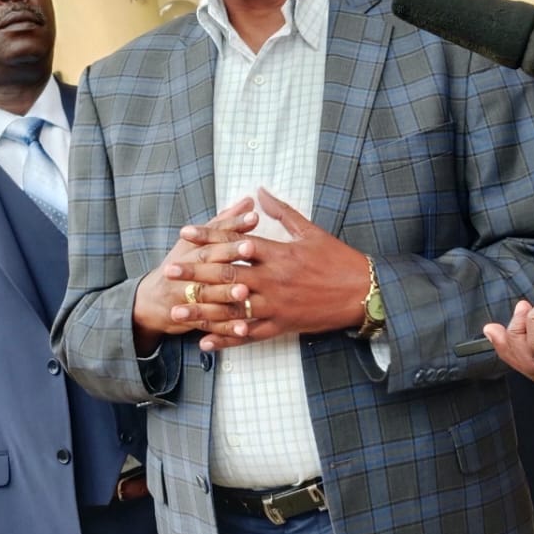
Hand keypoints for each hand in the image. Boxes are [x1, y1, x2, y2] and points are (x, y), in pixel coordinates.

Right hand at [132, 198, 260, 352]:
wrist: (151, 301)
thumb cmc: (182, 266)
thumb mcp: (198, 241)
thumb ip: (226, 222)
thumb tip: (249, 200)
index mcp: (193, 250)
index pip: (214, 234)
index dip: (233, 226)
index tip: (254, 217)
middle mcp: (187, 270)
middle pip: (210, 261)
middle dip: (229, 254)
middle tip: (251, 248)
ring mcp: (187, 296)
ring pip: (208, 294)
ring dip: (226, 293)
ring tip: (245, 292)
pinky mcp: (191, 319)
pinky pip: (210, 323)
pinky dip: (226, 328)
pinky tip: (244, 328)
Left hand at [167, 188, 370, 351]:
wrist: (363, 293)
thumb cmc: (337, 259)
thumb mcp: (310, 231)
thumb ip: (282, 212)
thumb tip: (260, 191)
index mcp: (278, 253)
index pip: (236, 243)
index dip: (208, 237)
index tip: (185, 233)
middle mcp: (273, 280)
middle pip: (227, 276)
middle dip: (195, 275)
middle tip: (170, 272)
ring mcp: (276, 305)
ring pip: (232, 309)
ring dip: (203, 311)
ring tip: (177, 311)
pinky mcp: (282, 326)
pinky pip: (249, 335)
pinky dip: (227, 339)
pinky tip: (205, 342)